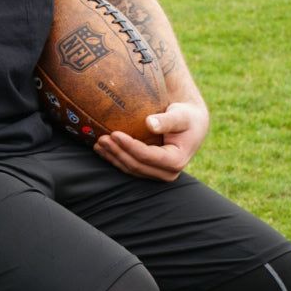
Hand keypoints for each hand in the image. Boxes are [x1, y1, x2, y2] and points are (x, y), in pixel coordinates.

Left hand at [94, 99, 209, 182]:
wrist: (191, 125)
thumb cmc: (186, 117)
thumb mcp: (181, 116)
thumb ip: (167, 120)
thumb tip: (150, 123)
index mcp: (176, 160)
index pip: (147, 156)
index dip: (129, 146)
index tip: (114, 133)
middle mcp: (167, 172)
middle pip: (136, 165)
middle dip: (117, 153)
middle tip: (102, 138)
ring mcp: (157, 174)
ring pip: (130, 169)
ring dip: (113, 157)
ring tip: (99, 143)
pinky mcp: (149, 171)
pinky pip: (129, 167)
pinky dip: (115, 159)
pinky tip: (103, 149)